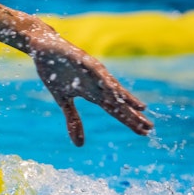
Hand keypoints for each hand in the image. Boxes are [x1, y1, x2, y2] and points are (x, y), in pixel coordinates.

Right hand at [29, 34, 152, 145]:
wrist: (43, 49)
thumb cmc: (55, 73)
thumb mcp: (63, 102)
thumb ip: (73, 120)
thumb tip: (80, 146)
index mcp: (94, 93)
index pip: (115, 110)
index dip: (129, 121)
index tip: (144, 133)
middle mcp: (98, 83)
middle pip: (119, 102)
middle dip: (134, 115)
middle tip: (150, 127)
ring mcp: (92, 71)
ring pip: (112, 87)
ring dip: (125, 98)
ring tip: (141, 108)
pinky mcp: (82, 59)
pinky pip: (95, 71)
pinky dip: (105, 80)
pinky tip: (114, 90)